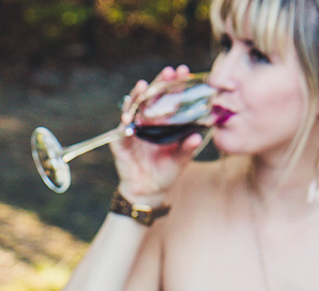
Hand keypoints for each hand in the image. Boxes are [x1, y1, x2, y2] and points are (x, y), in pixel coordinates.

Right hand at [111, 65, 204, 204]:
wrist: (149, 192)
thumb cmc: (166, 173)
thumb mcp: (180, 160)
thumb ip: (188, 148)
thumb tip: (198, 136)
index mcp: (164, 122)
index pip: (170, 97)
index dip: (176, 84)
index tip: (185, 72)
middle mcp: (148, 121)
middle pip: (153, 96)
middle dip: (159, 83)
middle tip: (168, 72)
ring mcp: (133, 129)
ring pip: (134, 107)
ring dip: (138, 96)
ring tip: (143, 86)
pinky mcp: (121, 141)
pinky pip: (122, 129)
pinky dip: (125, 123)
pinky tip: (129, 118)